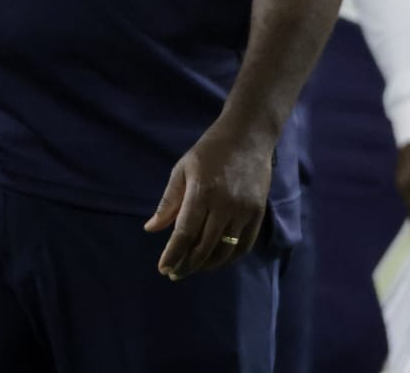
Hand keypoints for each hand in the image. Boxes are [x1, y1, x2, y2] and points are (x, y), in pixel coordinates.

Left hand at [144, 123, 273, 278]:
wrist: (249, 135)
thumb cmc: (210, 150)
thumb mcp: (182, 170)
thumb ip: (168, 201)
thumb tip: (151, 229)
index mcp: (202, 192)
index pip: (185, 234)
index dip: (172, 255)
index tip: (163, 268)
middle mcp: (225, 205)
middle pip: (204, 247)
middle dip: (187, 265)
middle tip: (175, 273)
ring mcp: (244, 210)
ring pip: (225, 250)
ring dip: (207, 265)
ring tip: (194, 267)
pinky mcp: (258, 212)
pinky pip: (244, 245)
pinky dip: (230, 257)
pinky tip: (217, 259)